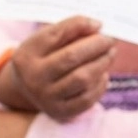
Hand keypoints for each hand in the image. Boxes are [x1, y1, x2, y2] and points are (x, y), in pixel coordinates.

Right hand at [0, 16, 114, 120]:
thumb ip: (68, 29)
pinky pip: (87, 98)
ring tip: (110, 54)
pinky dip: (100, 84)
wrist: (28, 89)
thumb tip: (96, 26)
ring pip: (83, 78)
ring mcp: (46, 99)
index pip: (56, 35)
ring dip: (102, 63)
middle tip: (110, 40)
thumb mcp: (45, 40)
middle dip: (96, 46)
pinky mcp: (60, 112)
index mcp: (26, 55)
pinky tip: (103, 74)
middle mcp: (34, 79)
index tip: (98, 24)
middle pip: (71, 57)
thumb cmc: (43, 57)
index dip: (80, 26)